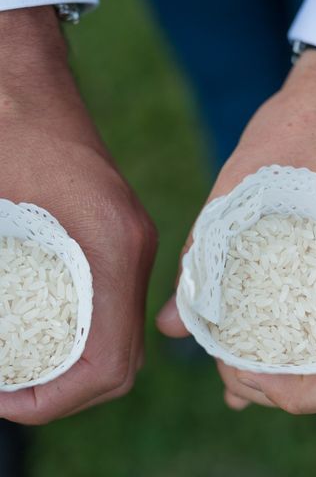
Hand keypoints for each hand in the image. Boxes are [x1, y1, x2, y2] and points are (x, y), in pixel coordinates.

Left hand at [0, 7, 156, 423]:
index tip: (6, 399)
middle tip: (9, 392)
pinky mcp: (123, 238)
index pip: (109, 362)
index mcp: (111, 250)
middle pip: (124, 362)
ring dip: (76, 370)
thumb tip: (1, 353)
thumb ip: (3, 285)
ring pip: (122, 339)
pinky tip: (42, 333)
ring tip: (22, 371)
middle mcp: (133, 252)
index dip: (57, 401)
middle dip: (65, 394)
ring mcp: (133, 245)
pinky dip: (84, 340)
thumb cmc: (5, 135)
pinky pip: (115, 310)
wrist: (25, 84)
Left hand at [157, 49, 315, 412]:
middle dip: (288, 389)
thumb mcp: (248, 182)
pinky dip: (309, 343)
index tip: (242, 373)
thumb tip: (174, 326)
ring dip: (297, 372)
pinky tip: (265, 339)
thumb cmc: (308, 125)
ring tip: (239, 366)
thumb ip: (210, 255)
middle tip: (230, 367)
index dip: (300, 396)